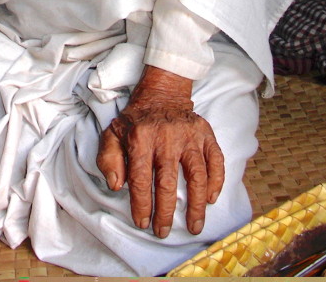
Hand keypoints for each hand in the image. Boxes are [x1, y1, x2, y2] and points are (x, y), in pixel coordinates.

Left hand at [96, 66, 223, 237]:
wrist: (162, 93)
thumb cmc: (136, 121)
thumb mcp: (113, 134)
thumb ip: (109, 159)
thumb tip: (116, 185)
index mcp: (140, 138)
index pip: (140, 178)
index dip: (141, 204)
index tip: (142, 222)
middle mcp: (166, 137)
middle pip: (168, 182)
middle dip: (165, 212)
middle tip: (163, 231)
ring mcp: (189, 136)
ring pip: (196, 175)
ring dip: (196, 205)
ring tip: (194, 226)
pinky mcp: (206, 134)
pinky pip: (216, 160)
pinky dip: (216, 181)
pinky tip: (211, 199)